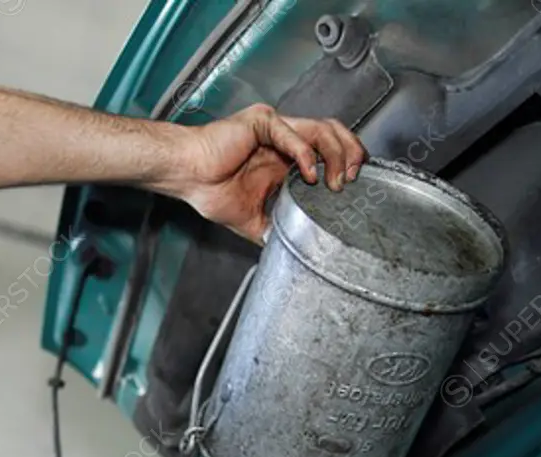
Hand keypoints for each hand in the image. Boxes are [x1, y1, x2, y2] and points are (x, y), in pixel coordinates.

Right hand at [164, 103, 366, 244]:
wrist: (186, 175)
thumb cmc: (208, 189)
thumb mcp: (251, 219)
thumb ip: (273, 228)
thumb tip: (290, 249)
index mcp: (284, 159)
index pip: (328, 150)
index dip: (346, 162)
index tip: (355, 184)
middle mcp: (284, 139)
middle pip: (333, 133)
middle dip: (352, 152)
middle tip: (354, 177)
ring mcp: (275, 128)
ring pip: (320, 129)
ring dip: (336, 153)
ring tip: (337, 179)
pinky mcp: (261, 122)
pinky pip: (291, 133)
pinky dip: (306, 153)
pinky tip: (309, 173)